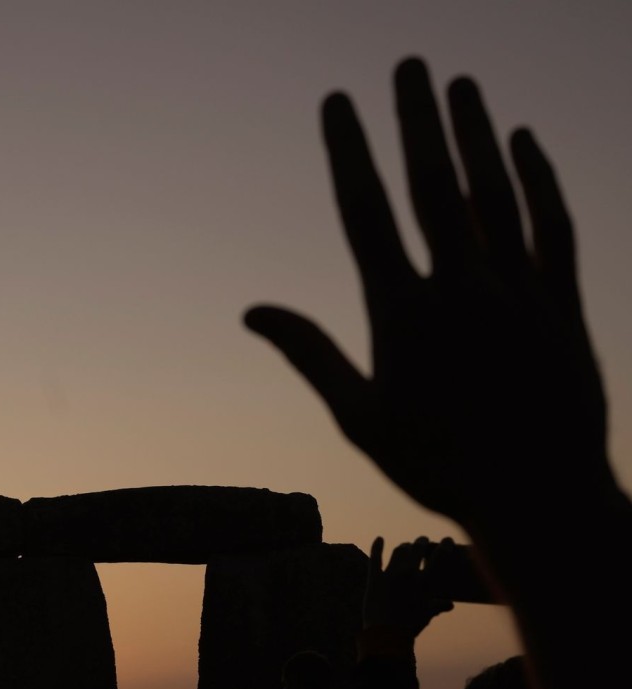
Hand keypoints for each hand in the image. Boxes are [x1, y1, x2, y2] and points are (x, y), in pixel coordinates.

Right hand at [245, 59, 611, 533]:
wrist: (541, 498)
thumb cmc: (438, 466)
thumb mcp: (360, 417)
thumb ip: (310, 354)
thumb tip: (252, 311)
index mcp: (403, 316)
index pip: (368, 213)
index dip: (351, 151)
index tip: (337, 101)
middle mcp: (463, 291)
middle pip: (435, 185)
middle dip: (416, 119)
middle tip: (406, 63)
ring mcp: (519, 293)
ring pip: (496, 194)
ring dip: (475, 134)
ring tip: (458, 83)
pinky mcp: (564, 304)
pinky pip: (552, 227)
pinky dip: (538, 179)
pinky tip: (522, 142)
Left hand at [362, 537, 454, 649]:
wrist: (386, 634)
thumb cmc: (410, 626)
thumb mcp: (427, 615)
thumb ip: (438, 606)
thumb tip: (450, 604)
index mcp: (425, 582)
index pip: (439, 558)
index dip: (445, 546)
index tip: (447, 541)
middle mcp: (409, 574)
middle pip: (417, 548)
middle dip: (421, 542)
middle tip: (423, 541)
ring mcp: (390, 574)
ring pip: (399, 551)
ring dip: (404, 547)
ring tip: (406, 547)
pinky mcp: (375, 578)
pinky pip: (375, 558)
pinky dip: (377, 547)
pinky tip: (379, 539)